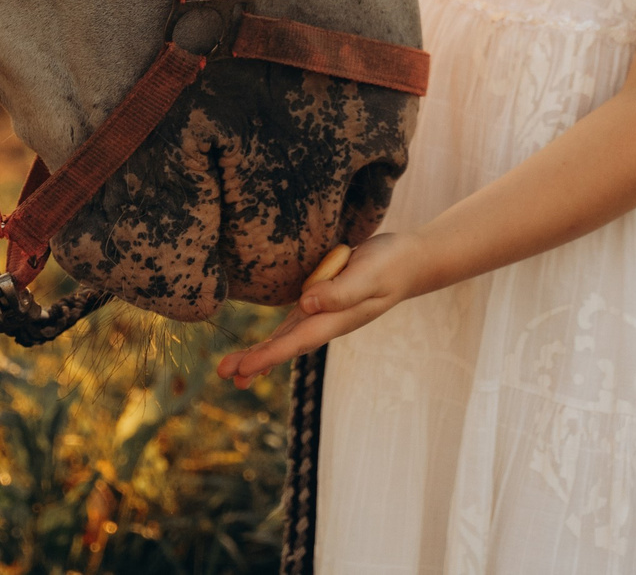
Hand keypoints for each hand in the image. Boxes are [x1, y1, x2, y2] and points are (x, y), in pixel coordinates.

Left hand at [215, 232, 425, 386]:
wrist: (409, 260)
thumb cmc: (391, 265)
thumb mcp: (369, 274)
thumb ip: (340, 291)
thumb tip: (306, 303)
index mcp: (336, 319)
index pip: (297, 340)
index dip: (269, 355)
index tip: (243, 370)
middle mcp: (327, 321)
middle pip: (286, 345)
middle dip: (257, 361)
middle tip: (226, 375)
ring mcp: (325, 313)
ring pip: (287, 337)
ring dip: (261, 353)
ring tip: (233, 370)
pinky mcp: (323, 300)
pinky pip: (294, 322)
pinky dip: (276, 337)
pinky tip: (263, 346)